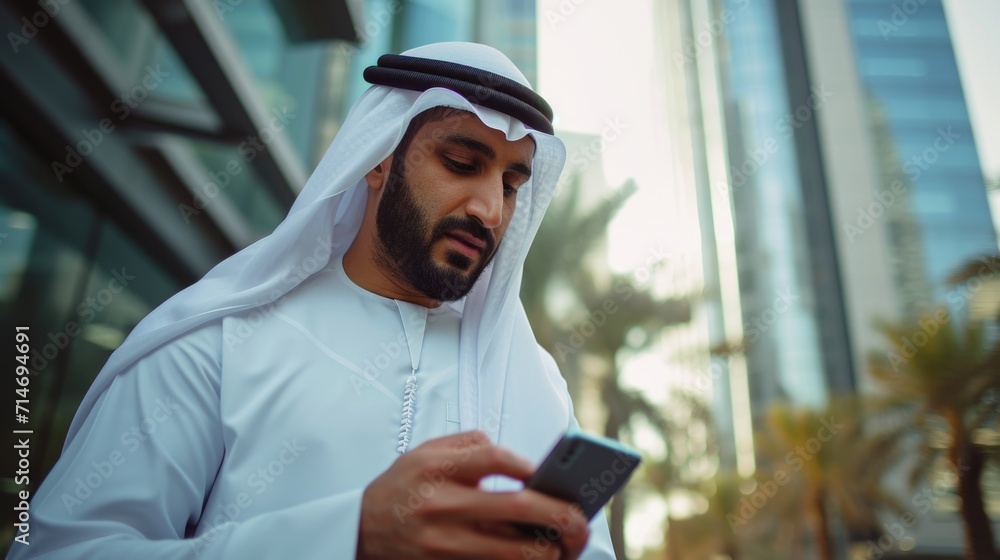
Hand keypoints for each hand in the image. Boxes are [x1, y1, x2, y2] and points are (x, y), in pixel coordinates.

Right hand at [356, 430, 590, 558]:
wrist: (359, 530)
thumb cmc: (401, 487)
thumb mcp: (425, 451)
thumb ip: (470, 445)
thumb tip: (519, 459)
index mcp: (437, 467)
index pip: (495, 457)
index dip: (531, 465)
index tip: (551, 474)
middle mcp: (443, 505)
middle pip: (519, 506)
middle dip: (562, 514)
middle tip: (581, 521)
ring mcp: (446, 544)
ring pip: (517, 553)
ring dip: (551, 553)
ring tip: (565, 548)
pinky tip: (539, 559)